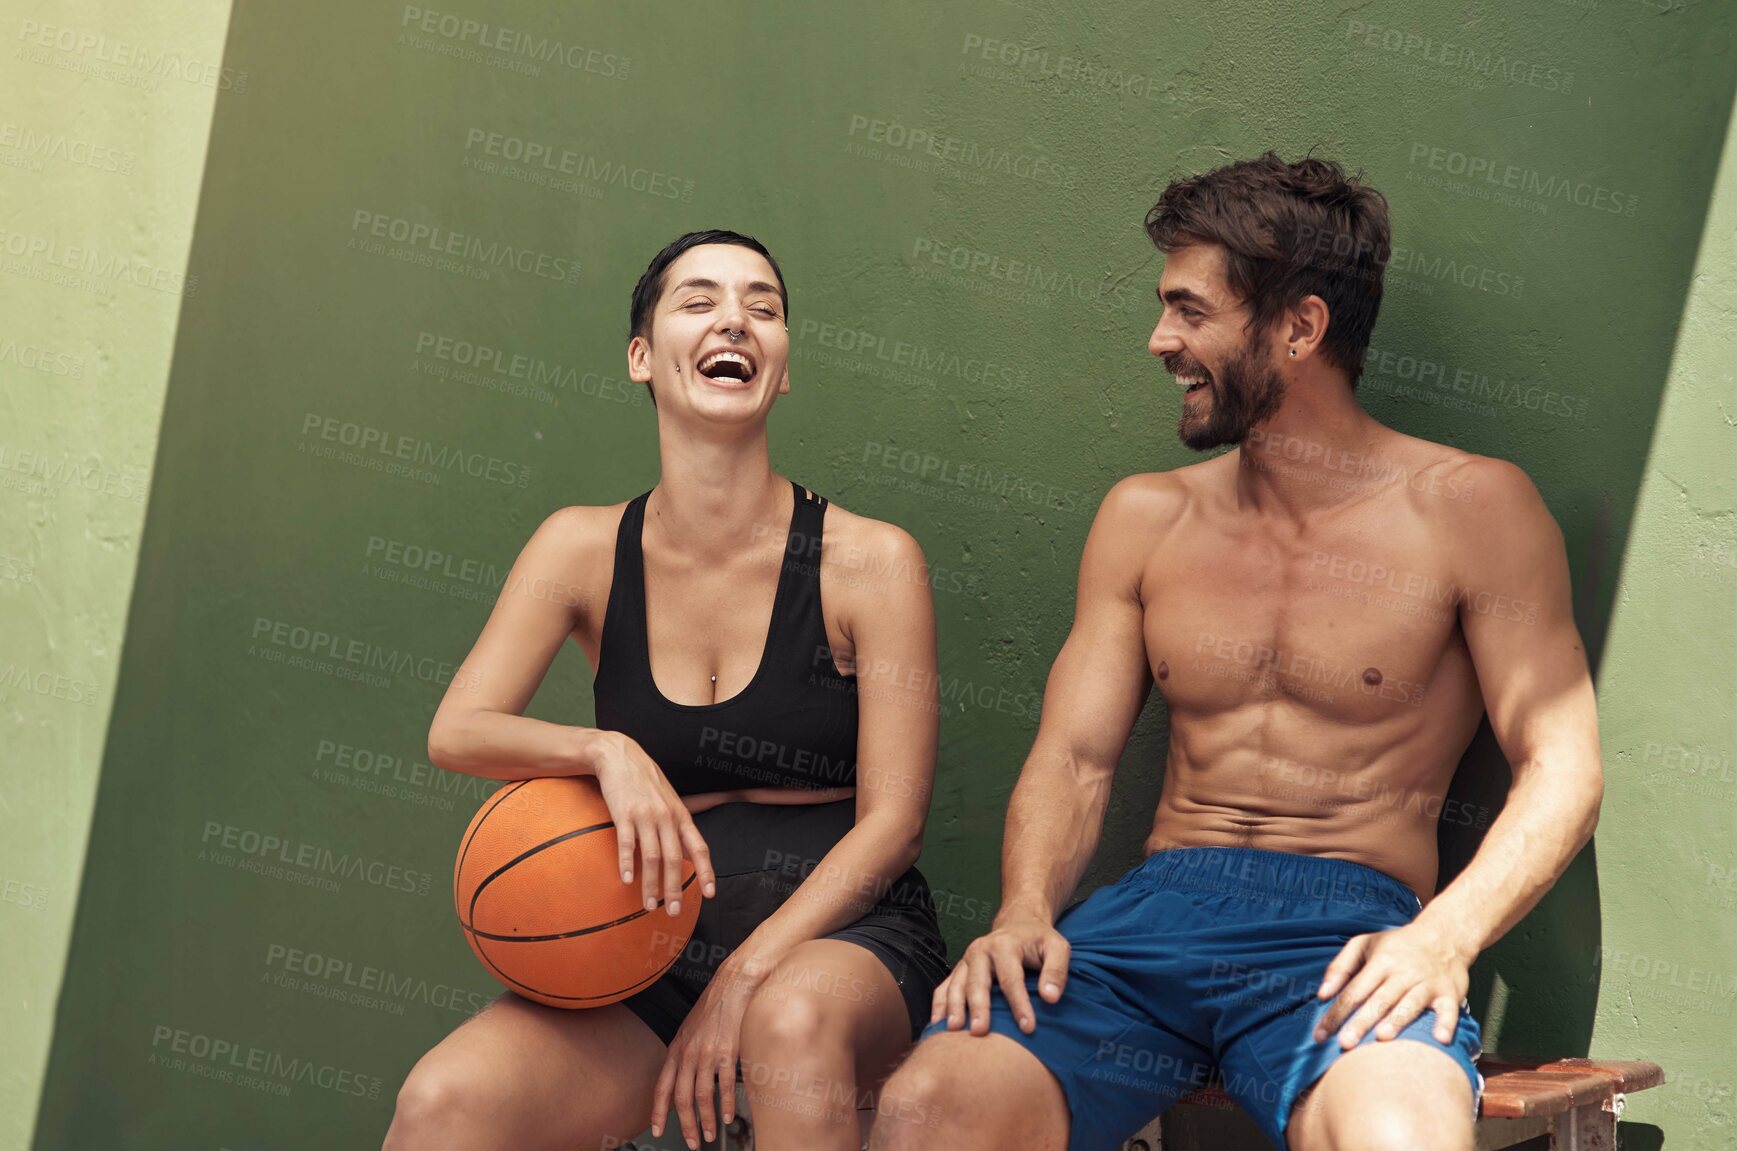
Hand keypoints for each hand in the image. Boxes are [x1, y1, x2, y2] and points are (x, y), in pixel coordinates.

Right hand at [590, 731, 715, 913]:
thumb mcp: (669, 801)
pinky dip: (627, 863)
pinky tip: (626, 880)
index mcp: (681, 816)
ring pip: (652, 856)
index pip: (699, 847)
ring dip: (651, 884)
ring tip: (649, 905)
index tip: (709, 894)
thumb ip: (678, 827)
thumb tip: (688, 855)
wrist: (620, 756)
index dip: (706, 872)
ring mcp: (646, 815)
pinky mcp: (624, 813)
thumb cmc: (646, 782)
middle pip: (675, 859)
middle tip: (673, 912)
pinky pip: (627, 842)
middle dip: (675, 888)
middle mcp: (667, 817)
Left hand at [650, 953, 768, 1147]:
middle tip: (692, 1142)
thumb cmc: (715, 1006)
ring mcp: (706, 1053)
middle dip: (685, 1125)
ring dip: (705, 1120)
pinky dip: (726, 1105)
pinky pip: (724, 1086)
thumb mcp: (690, 1030)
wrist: (734, 984)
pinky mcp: (726, 1051)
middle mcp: (688, 1053)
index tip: (657, 1130)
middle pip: (681, 1098)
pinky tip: (728, 1116)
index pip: (661, 1087)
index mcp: (677, 1049)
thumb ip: (684, 1054)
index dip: (658, 1112)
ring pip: (702, 1096)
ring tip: (710, 1134)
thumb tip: (683, 1078)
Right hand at [931, 912, 1069, 1035]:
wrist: (1019, 924)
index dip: (1019, 1004)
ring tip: (953, 1031)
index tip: (1028, 1028)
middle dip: (978, 1007)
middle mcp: (980, 950)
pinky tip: (936, 1025)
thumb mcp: (1057, 948)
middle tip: (980, 1032)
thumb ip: (1056, 971)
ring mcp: (966, 960)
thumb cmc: (1039, 941)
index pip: (1011, 979)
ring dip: (953, 1008)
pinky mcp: (959, 969)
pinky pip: (944, 987)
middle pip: (977, 982)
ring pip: (956, 985)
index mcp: (1004, 945)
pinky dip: (939, 1005)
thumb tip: (1050, 998)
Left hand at [1313, 921, 1471, 1048]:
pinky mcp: (1449, 993)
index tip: (1319, 1035)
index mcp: (1380, 961)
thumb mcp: (1363, 944)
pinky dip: (1446, 1023)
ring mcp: (1427, 983)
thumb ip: (1340, 967)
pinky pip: (1449, 1010)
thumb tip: (1322, 994)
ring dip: (1397, 1020)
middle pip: (1379, 1000)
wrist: (1443, 936)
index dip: (1336, 1013)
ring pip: (1410, 1003)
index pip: (1353, 990)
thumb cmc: (1396, 945)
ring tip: (1382, 1037)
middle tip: (1344, 1043)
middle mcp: (1403, 972)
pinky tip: (1440, 1039)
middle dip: (1361, 1021)